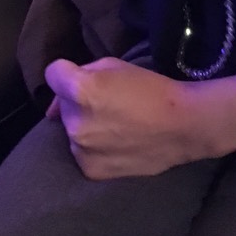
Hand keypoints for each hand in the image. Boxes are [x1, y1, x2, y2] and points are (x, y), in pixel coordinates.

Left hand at [44, 57, 198, 179]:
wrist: (182, 126)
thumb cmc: (150, 89)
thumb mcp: (115, 65)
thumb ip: (81, 73)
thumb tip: (54, 105)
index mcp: (81, 90)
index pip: (53, 74)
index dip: (66, 72)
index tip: (81, 76)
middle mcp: (75, 122)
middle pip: (63, 105)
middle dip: (78, 102)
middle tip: (108, 104)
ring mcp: (81, 149)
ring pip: (71, 130)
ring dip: (85, 125)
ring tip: (115, 126)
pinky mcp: (90, 169)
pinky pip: (81, 152)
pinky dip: (93, 147)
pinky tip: (116, 143)